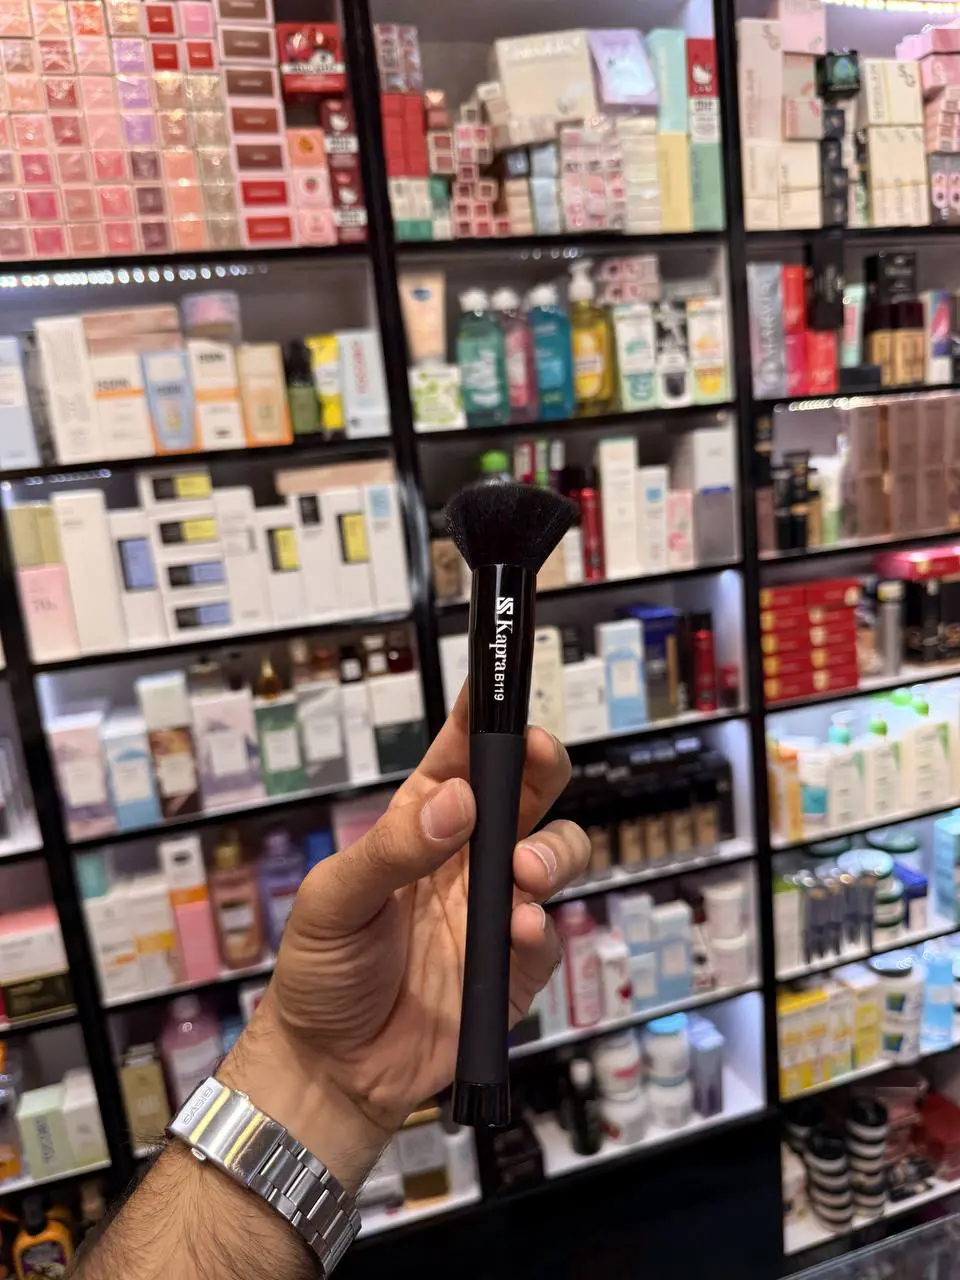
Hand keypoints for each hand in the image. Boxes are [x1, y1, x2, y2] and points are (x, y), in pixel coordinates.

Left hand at [221, 687, 588, 1189]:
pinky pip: (549, 934)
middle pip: (527, 791)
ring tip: (522, 873)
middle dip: (541, 764)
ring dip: (550, 851)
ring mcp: (495, 909)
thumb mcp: (334, 900)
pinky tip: (514, 932)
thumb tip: (455, 800)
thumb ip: (391, 849)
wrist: (333, 1068)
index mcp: (421, 823)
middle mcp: (468, 855)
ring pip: (555, 852)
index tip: (501, 683)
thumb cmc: (321, 971)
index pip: (461, 754)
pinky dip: (540, 927)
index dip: (485, 715)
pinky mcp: (516, 966)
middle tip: (538, 758)